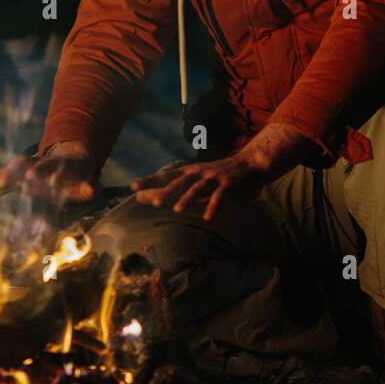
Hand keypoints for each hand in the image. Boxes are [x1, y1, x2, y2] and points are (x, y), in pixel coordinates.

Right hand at [0, 141, 97, 203]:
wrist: (70, 157)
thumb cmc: (79, 176)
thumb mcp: (87, 183)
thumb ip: (89, 188)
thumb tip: (91, 190)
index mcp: (59, 163)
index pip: (49, 165)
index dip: (39, 170)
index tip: (29, 176)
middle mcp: (42, 162)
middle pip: (25, 164)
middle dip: (13, 173)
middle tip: (2, 182)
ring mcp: (31, 166)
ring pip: (13, 169)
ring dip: (2, 178)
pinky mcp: (22, 173)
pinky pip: (8, 177)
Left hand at [131, 122, 316, 220]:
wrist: (252, 165)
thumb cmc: (221, 177)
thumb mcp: (197, 183)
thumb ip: (176, 191)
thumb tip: (149, 199)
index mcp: (190, 172)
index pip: (166, 175)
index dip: (149, 180)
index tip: (132, 186)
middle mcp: (199, 173)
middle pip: (179, 182)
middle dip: (164, 191)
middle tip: (150, 202)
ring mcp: (214, 177)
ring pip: (198, 188)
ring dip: (187, 198)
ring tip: (177, 210)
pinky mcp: (229, 184)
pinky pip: (219, 196)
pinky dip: (213, 206)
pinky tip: (207, 217)